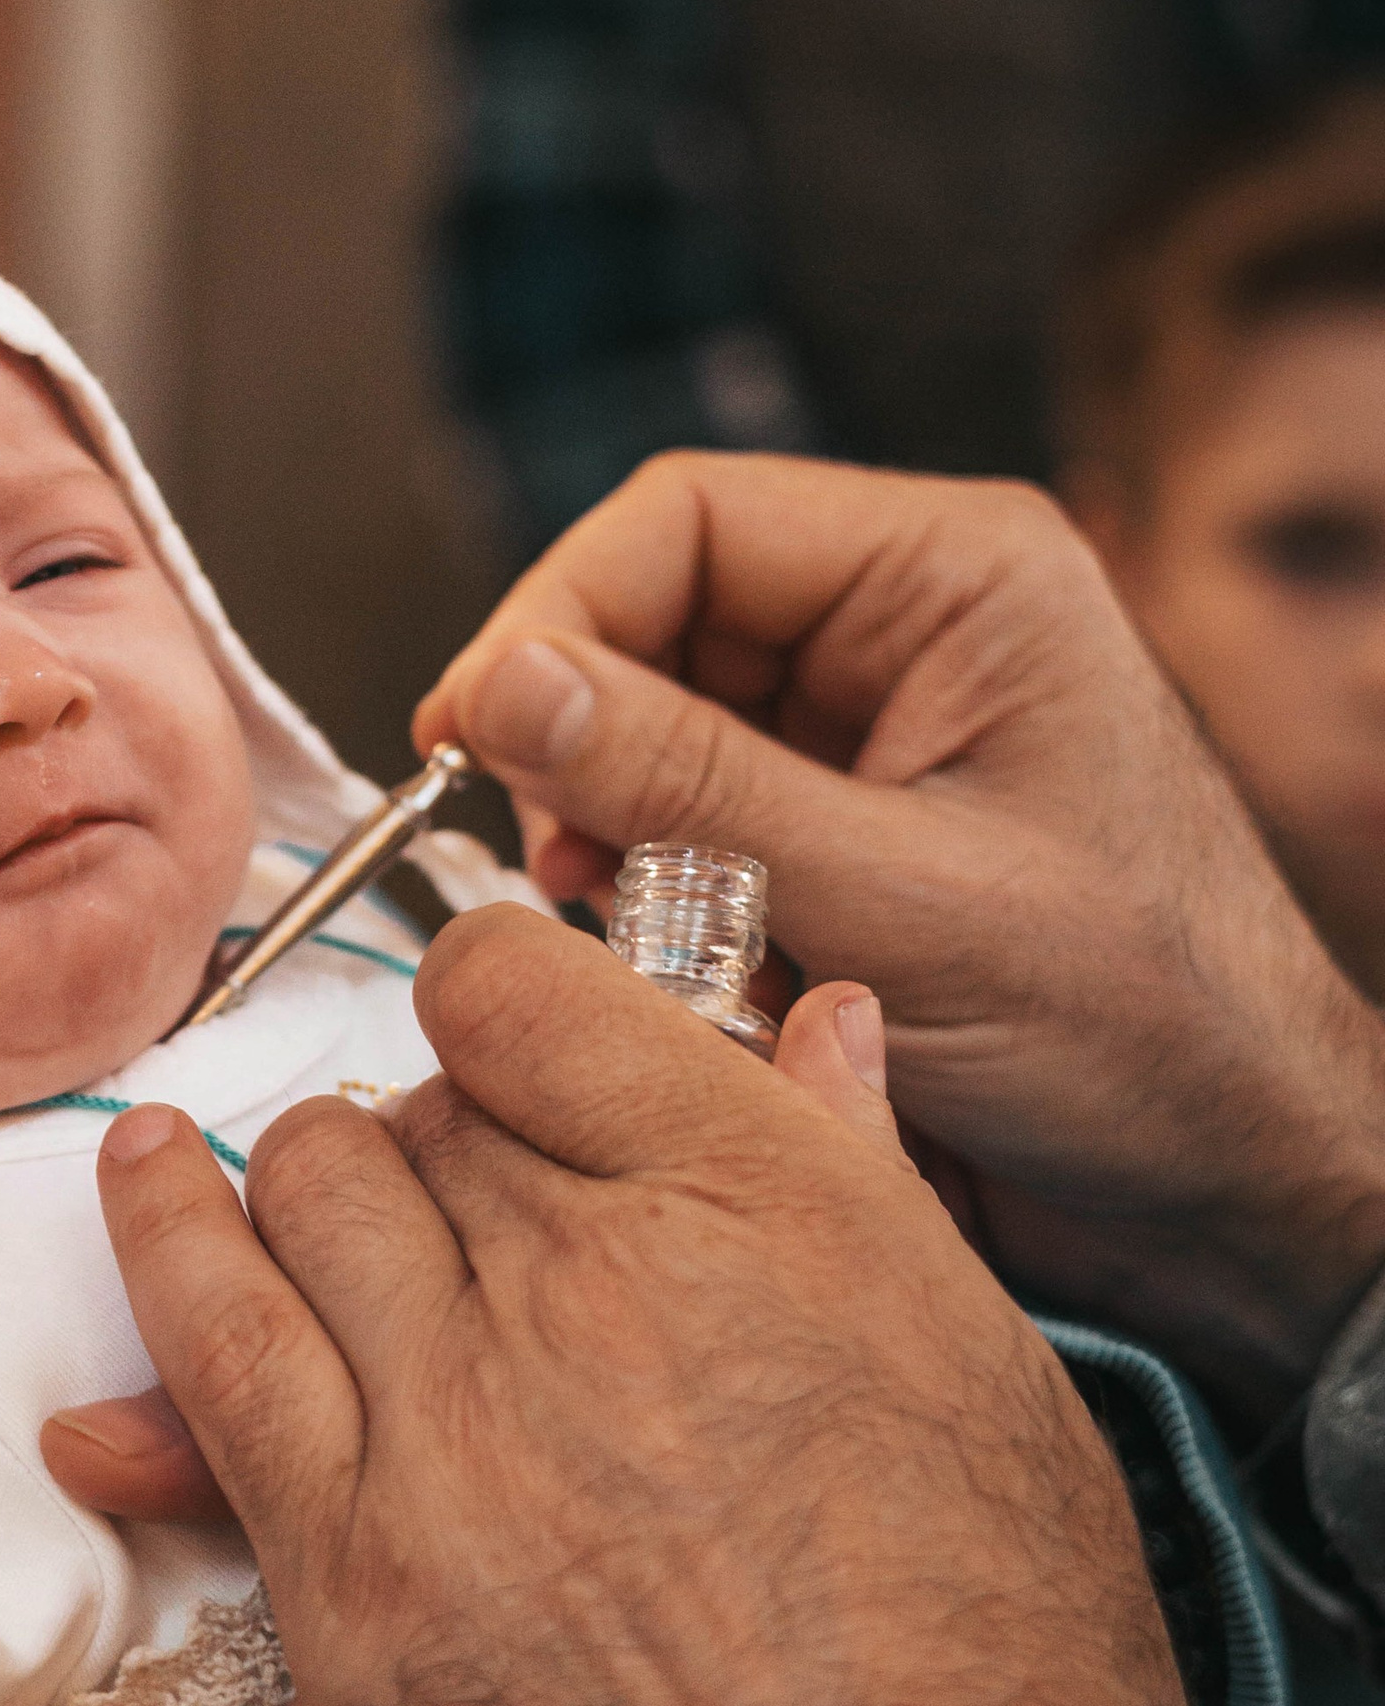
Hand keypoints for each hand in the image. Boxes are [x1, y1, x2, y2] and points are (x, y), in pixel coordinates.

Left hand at [85, 903, 1244, 1705]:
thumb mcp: (999, 1407)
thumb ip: (874, 1199)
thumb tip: (818, 1032)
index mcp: (774, 1212)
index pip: (542, 991)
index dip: (506, 993)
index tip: (506, 1028)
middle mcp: (599, 1280)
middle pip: (424, 1104)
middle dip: (434, 1124)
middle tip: (459, 1192)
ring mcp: (457, 1422)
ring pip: (305, 1188)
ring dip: (307, 1179)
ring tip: (301, 1195)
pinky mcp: (350, 1570)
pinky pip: (207, 1341)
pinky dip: (162, 1242)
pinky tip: (142, 1187)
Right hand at [419, 452, 1384, 1405]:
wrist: (1233, 1186)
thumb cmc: (1143, 1032)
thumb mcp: (897, 902)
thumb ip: (689, 787)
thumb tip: (506, 687)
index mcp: (955, 579)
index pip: (685, 520)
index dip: (555, 616)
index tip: (471, 734)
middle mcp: (908, 632)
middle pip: (654, 624)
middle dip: (584, 750)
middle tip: (552, 867)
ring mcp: (874, 737)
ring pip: (657, 740)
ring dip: (621, 846)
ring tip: (645, 944)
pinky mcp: (845, 837)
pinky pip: (695, 836)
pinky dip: (667, 912)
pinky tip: (706, 990)